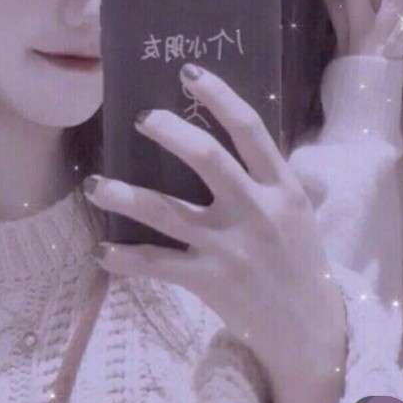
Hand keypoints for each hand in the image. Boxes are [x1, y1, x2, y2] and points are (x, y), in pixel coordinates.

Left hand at [83, 64, 345, 402]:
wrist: (308, 329)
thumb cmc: (298, 258)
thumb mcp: (299, 212)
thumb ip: (272, 174)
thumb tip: (244, 132)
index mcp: (281, 187)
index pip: (249, 130)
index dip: (219, 97)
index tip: (188, 74)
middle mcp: (255, 211)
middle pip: (208, 160)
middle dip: (172, 133)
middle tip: (141, 117)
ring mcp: (229, 247)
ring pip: (167, 212)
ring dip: (125, 196)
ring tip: (94, 184)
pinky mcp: (207, 280)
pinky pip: (157, 264)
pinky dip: (126, 259)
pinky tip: (101, 251)